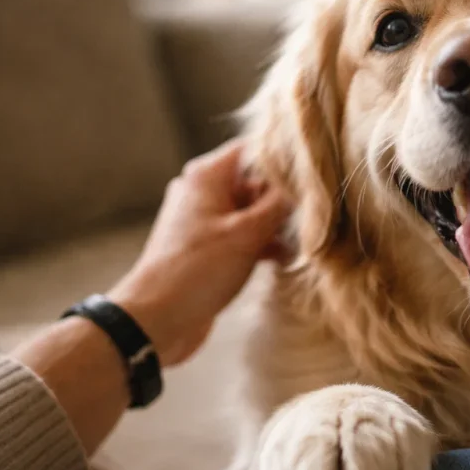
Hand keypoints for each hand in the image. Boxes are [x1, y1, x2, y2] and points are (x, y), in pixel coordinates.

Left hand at [107, 140, 290, 365]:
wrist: (156, 319)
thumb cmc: (196, 270)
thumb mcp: (247, 234)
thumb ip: (278, 205)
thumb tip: (305, 185)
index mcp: (206, 176)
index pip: (252, 149)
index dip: (284, 159)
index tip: (313, 176)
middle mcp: (202, 193)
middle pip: (254, 182)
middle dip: (283, 199)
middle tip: (312, 216)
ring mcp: (203, 222)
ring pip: (251, 212)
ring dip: (275, 226)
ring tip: (301, 243)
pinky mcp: (207, 250)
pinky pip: (242, 237)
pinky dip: (261, 244)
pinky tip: (283, 260)